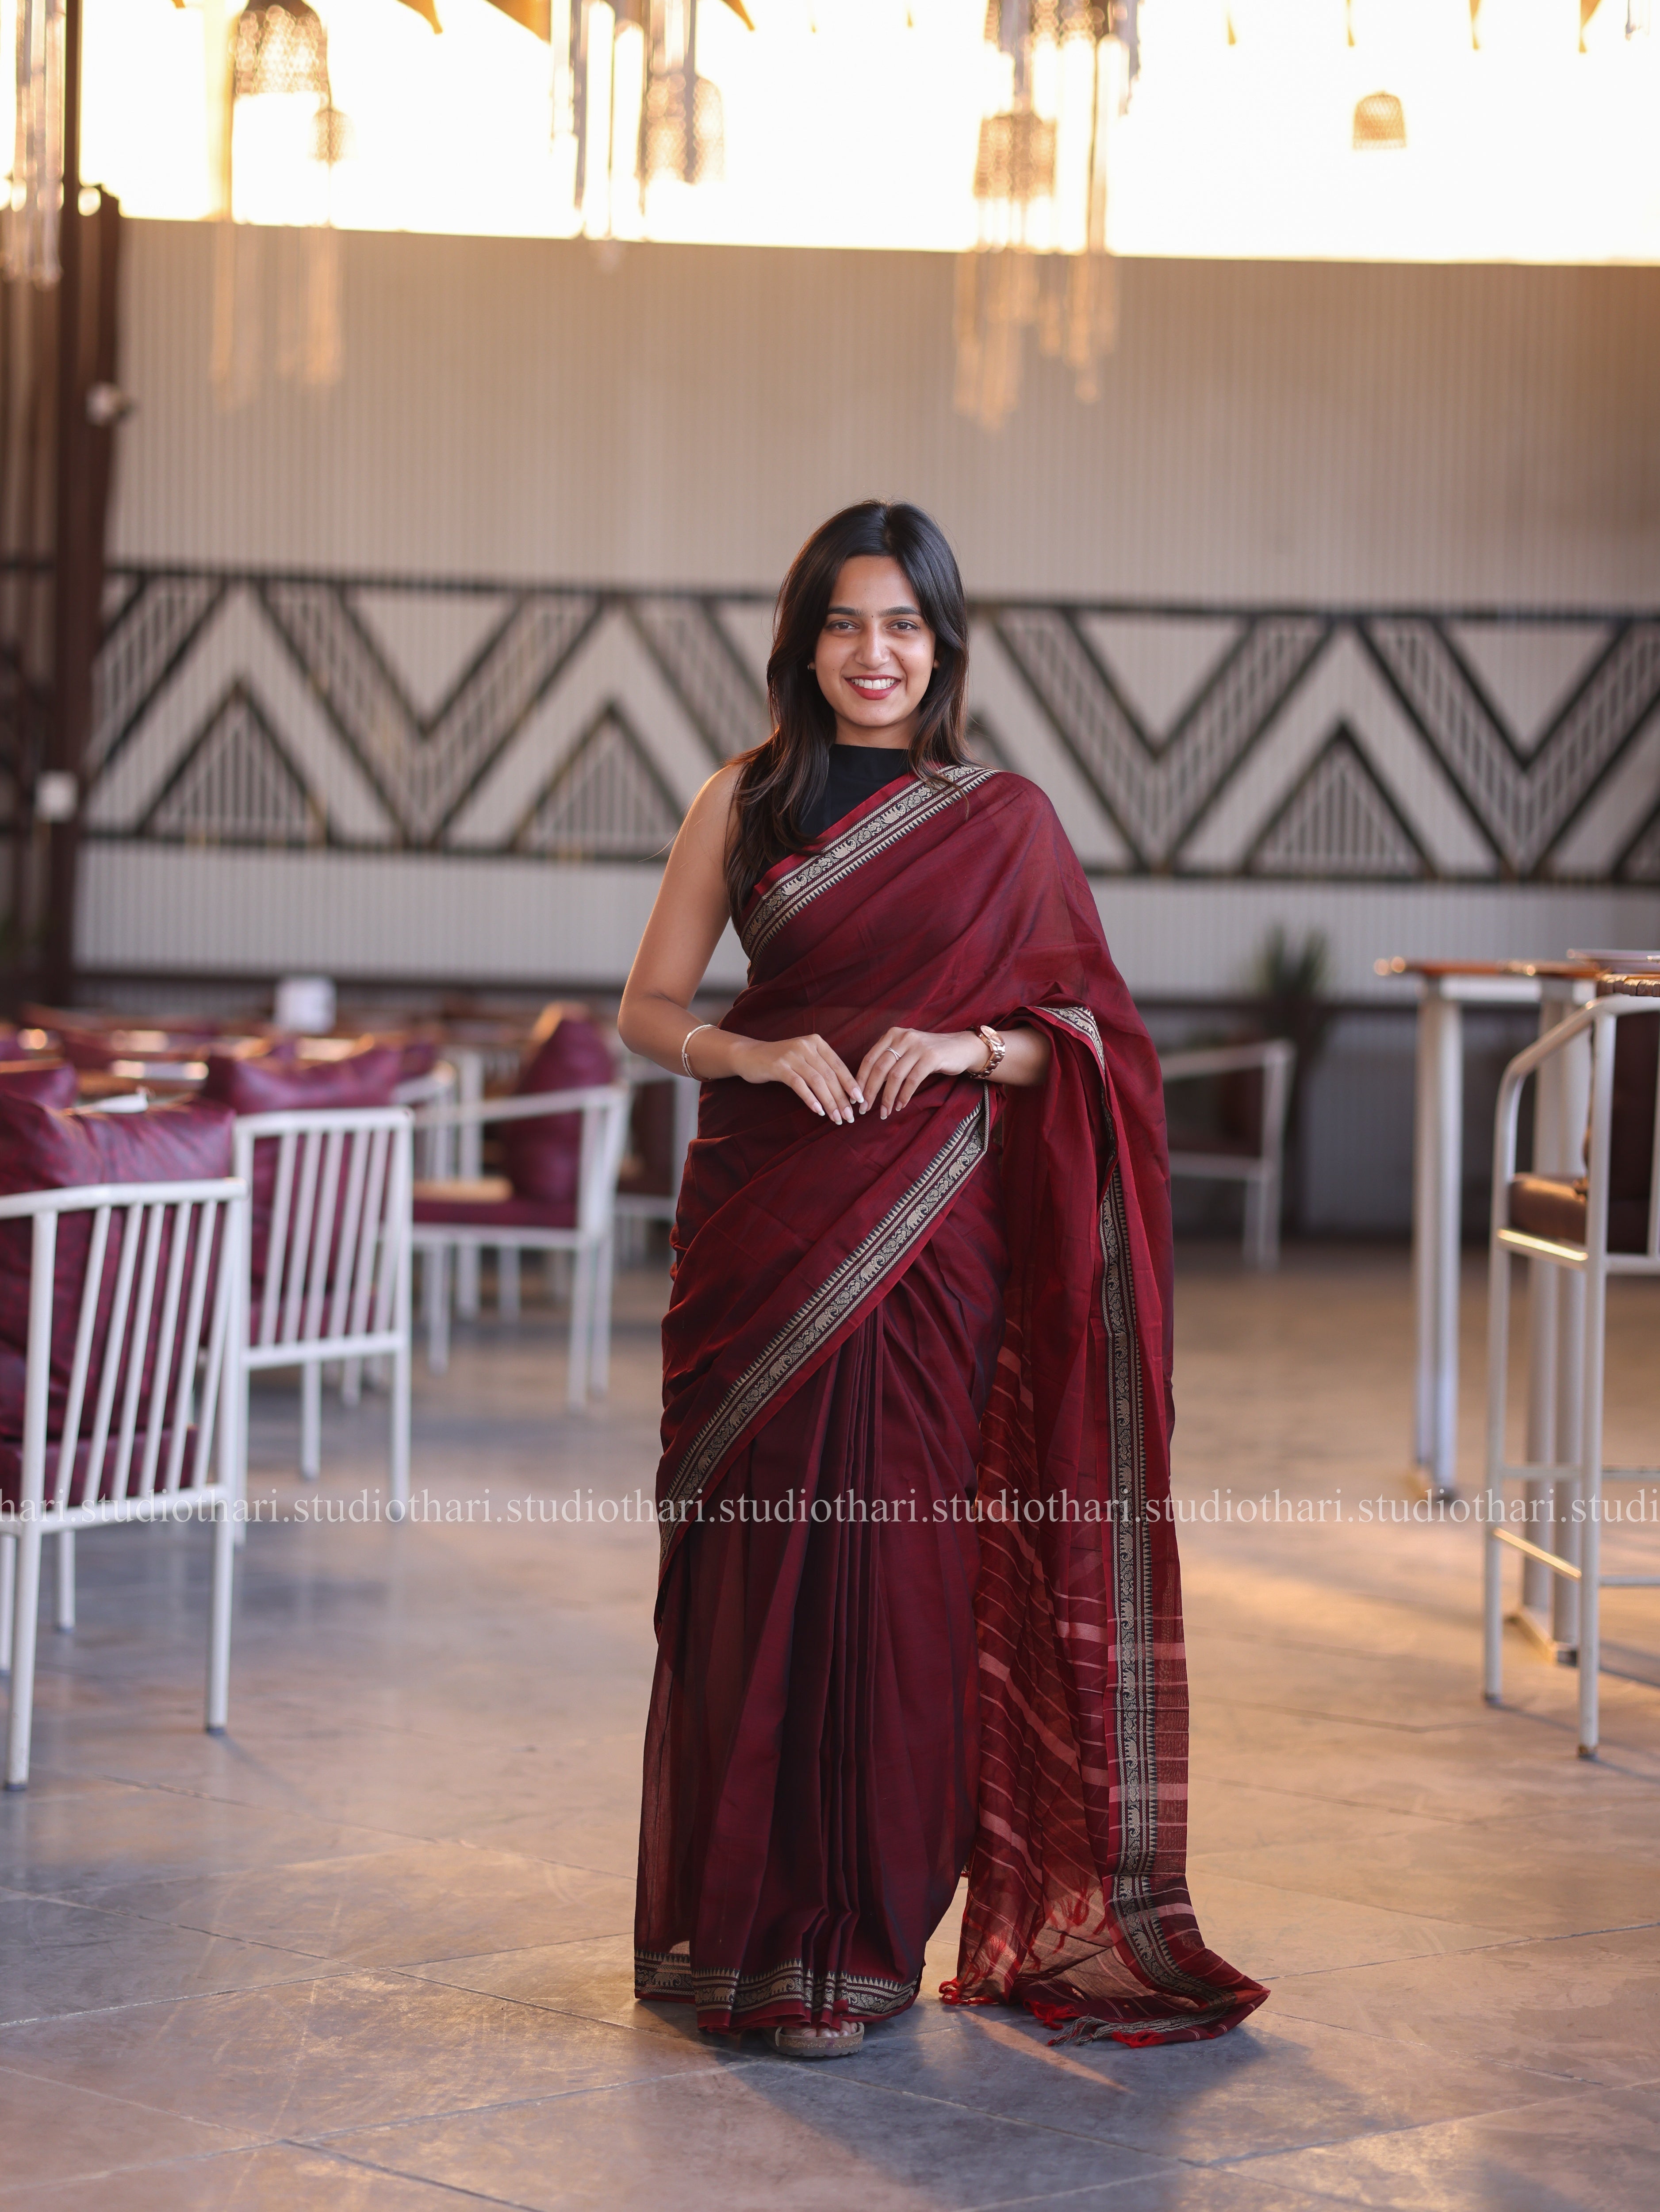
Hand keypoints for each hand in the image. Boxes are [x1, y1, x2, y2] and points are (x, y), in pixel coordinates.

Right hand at [729, 1033, 863, 1124]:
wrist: (749, 1055)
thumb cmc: (781, 1061)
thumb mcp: (804, 1058)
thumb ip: (822, 1068)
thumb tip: (844, 1092)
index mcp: (817, 1042)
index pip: (839, 1065)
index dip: (850, 1084)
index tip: (859, 1101)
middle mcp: (806, 1046)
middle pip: (830, 1075)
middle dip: (841, 1098)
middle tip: (849, 1116)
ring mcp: (792, 1055)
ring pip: (817, 1081)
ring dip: (829, 1102)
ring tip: (836, 1118)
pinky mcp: (779, 1066)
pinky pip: (799, 1085)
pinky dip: (810, 1099)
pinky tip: (818, 1111)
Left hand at [855, 1028, 985, 1118]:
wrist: (961, 1048)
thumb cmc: (929, 1054)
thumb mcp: (906, 1052)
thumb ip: (889, 1062)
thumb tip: (867, 1086)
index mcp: (892, 1035)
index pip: (869, 1059)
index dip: (860, 1080)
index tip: (856, 1098)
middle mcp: (903, 1037)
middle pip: (879, 1068)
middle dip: (870, 1091)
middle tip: (864, 1109)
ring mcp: (917, 1046)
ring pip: (894, 1077)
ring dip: (887, 1098)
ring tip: (884, 1112)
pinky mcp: (931, 1057)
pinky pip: (912, 1081)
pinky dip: (904, 1096)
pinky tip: (900, 1106)